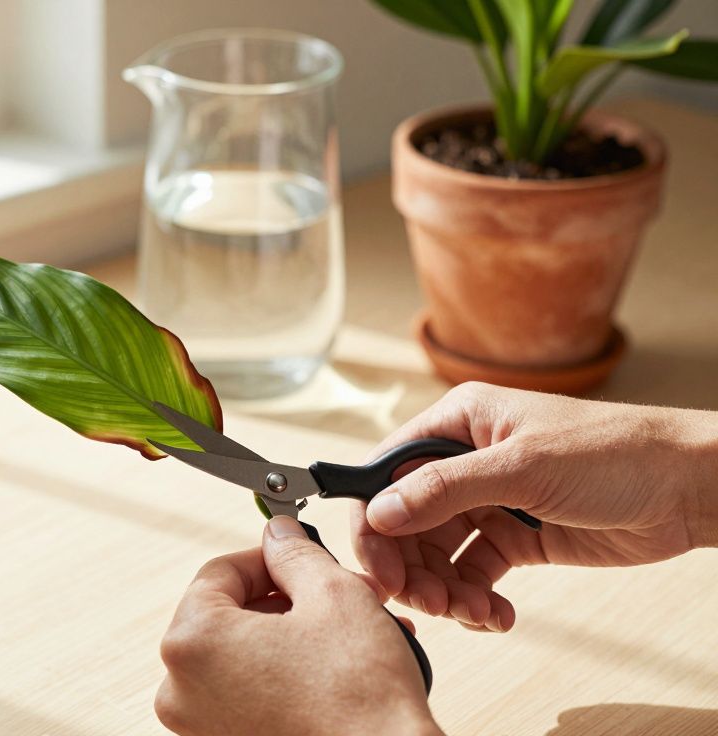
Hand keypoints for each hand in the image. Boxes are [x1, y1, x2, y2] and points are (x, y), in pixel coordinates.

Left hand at [155, 515, 441, 735]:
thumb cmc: (360, 701)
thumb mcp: (334, 595)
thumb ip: (295, 554)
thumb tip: (278, 536)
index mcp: (191, 642)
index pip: (220, 572)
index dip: (269, 557)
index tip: (299, 558)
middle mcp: (180, 690)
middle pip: (229, 616)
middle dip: (286, 601)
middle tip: (333, 596)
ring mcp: (200, 727)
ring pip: (243, 657)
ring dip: (291, 638)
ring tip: (344, 635)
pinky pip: (249, 696)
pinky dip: (284, 678)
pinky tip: (331, 672)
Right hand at [350, 382, 717, 631]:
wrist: (688, 488)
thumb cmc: (615, 453)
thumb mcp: (523, 467)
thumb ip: (444, 490)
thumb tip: (378, 512)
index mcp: (457, 423)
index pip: (385, 474)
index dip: (374, 525)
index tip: (378, 572)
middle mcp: (463, 461)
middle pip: (405, 523)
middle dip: (411, 569)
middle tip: (429, 605)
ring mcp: (487, 502)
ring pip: (435, 555)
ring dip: (444, 591)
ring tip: (474, 615)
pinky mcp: (513, 538)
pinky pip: (471, 574)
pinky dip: (474, 600)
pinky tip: (495, 616)